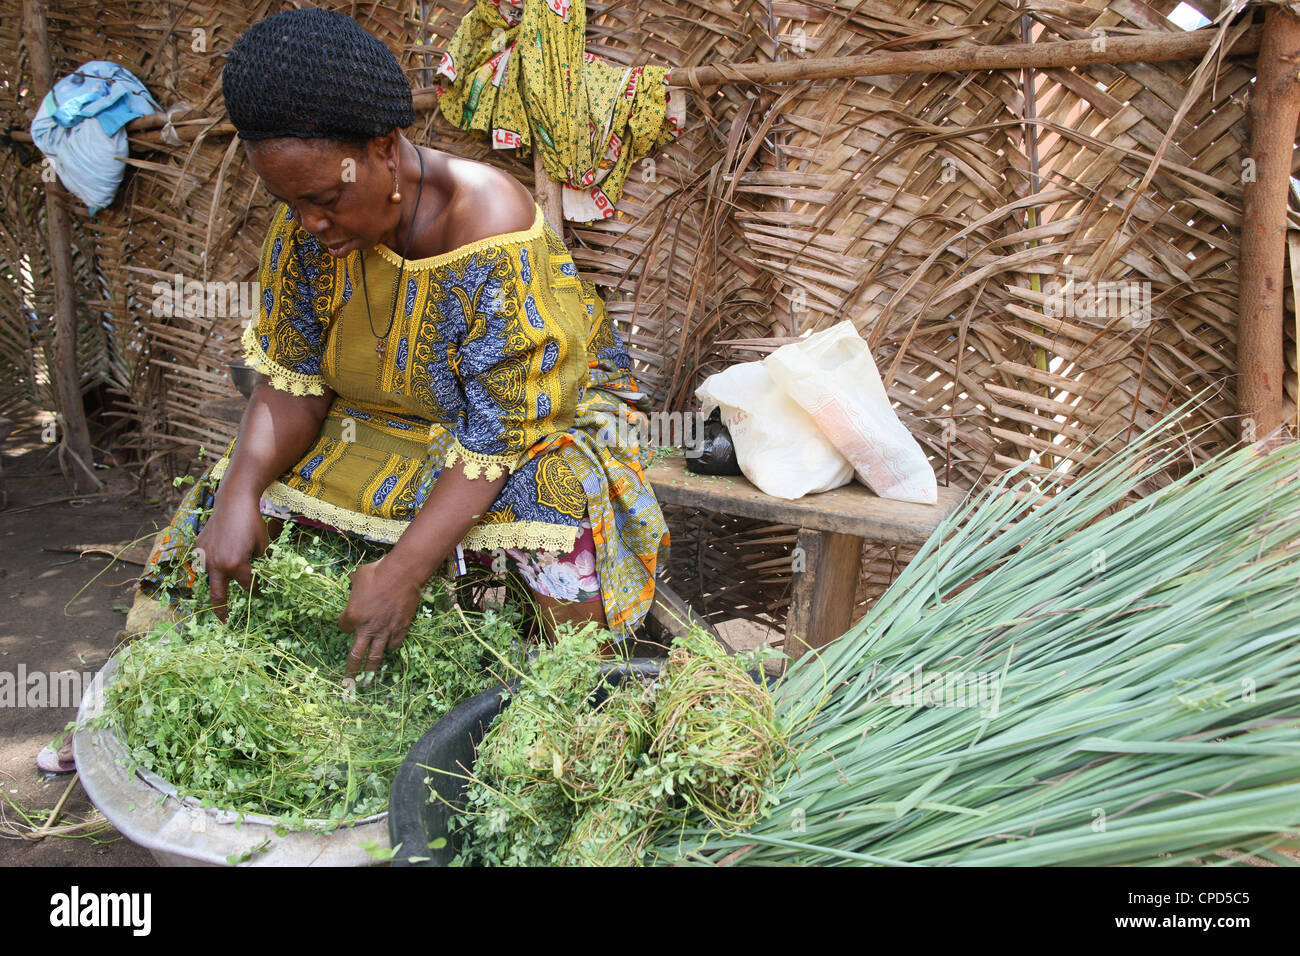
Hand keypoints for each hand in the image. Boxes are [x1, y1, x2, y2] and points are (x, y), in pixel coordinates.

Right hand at [194, 491, 268, 622]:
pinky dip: (213, 565)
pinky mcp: (199, 547)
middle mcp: (216, 564)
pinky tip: (221, 559)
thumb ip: (262, 563)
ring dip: (219, 582)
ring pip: (211, 577)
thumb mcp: (263, 545)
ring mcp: (205, 556)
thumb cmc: (252, 522)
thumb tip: (263, 575)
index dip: (257, 591)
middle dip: (221, 610)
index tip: (262, 595)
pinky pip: (205, 562)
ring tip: (225, 585)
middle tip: (224, 621)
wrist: (233, 501)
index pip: (248, 586)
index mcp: (235, 565)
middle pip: (218, 595)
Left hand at [339, 556, 423, 678]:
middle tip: (348, 681)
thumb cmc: (378, 572)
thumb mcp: (358, 576)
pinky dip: (390, 647)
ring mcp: (384, 631)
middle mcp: (367, 628)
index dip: (344, 624)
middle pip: (355, 655)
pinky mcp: (400, 628)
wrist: (403, 574)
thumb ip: (354, 586)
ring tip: (368, 679)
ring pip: (375, 656)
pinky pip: (393, 645)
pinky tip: (388, 648)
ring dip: (370, 669)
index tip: (347, 622)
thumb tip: (354, 584)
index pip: (342, 627)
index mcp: (352, 616)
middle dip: (351, 670)